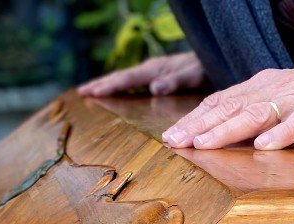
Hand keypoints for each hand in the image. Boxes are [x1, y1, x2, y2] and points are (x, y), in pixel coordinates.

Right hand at [77, 51, 204, 98]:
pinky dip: (119, 86)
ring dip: (106, 85)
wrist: (212, 61)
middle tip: (81, 92)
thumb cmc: (204, 69)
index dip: (108, 86)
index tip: (91, 92)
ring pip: (124, 79)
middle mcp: (151, 70)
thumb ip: (174, 81)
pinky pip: (132, 82)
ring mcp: (152, 72)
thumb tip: (153, 88)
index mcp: (155, 70)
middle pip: (121, 77)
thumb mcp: (191, 76)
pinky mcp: (155, 77)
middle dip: (100, 84)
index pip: (127, 79)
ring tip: (89, 92)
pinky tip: (114, 92)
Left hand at [162, 51, 293, 150]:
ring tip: (204, 144)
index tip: (169, 138)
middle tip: (174, 142)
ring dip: (228, 130)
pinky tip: (263, 147)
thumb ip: (253, 119)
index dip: (194, 119)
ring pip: (256, 113)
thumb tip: (216, 139)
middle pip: (231, 107)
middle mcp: (275, 88)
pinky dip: (280, 134)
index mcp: (262, 87)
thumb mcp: (281, 109)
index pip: (221, 103)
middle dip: (200, 125)